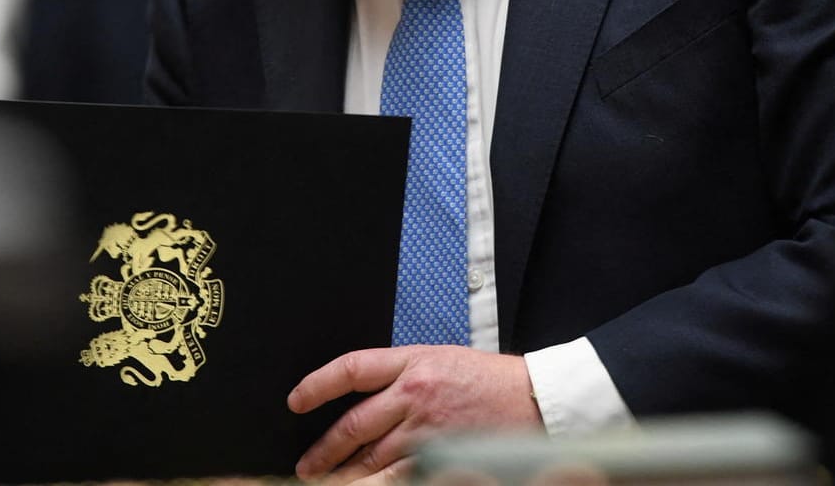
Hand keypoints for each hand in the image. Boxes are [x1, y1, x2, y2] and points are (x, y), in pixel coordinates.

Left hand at [287, 345, 542, 482]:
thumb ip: (402, 378)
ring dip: (344, 474)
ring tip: (327, 483)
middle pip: (353, 424)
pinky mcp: (441, 458)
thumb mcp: (442, 361)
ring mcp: (427, 431)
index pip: (351, 369)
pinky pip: (398, 477)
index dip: (317, 385)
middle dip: (324, 449)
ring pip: (370, 458)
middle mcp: (414, 395)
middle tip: (307, 465)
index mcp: (413, 362)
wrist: (538, 400)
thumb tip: (364, 402)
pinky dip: (379, 484)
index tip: (296, 401)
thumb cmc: (491, 382)